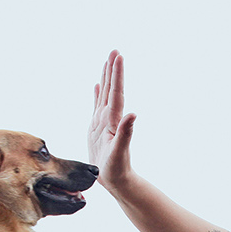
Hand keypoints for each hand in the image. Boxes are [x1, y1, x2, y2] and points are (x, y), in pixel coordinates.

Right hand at [89, 50, 135, 188]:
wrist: (117, 180)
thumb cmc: (117, 169)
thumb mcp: (120, 152)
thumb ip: (126, 133)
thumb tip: (133, 114)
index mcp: (115, 121)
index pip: (116, 93)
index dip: (117, 75)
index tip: (118, 57)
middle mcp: (111, 118)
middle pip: (112, 89)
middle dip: (113, 70)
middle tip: (115, 51)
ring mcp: (104, 122)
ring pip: (105, 94)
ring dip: (107, 78)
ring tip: (107, 61)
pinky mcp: (98, 128)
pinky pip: (97, 106)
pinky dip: (98, 94)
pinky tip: (98, 85)